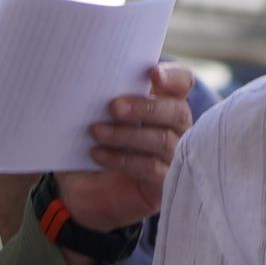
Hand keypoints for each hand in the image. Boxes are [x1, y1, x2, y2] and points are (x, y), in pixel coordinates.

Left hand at [48, 65, 193, 238]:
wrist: (82, 191)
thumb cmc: (95, 145)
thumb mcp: (98, 119)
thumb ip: (107, 99)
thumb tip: (92, 80)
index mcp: (165, 104)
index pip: (183, 83)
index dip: (173, 77)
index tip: (152, 74)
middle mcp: (177, 129)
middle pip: (177, 111)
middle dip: (144, 107)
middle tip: (112, 106)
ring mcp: (175, 158)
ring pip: (162, 140)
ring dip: (126, 134)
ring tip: (95, 131)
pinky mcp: (165, 184)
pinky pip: (151, 168)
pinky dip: (123, 159)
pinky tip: (98, 154)